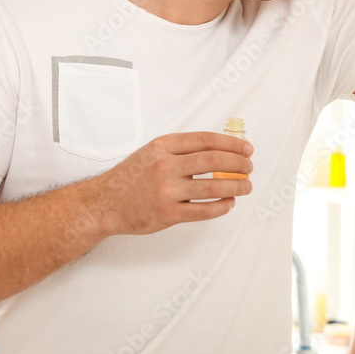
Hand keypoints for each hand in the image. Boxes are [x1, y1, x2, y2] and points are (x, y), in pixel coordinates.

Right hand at [98, 131, 253, 235]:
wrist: (104, 203)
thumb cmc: (133, 176)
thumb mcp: (153, 151)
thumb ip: (182, 149)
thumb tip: (222, 148)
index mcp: (163, 146)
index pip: (206, 139)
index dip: (232, 143)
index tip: (247, 148)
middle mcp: (164, 166)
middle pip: (214, 160)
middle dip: (239, 163)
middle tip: (249, 167)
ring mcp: (166, 191)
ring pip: (213, 186)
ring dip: (236, 186)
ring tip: (246, 187)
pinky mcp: (167, 214)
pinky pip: (203, 210)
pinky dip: (222, 206)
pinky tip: (229, 203)